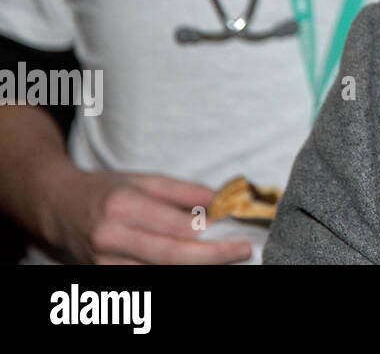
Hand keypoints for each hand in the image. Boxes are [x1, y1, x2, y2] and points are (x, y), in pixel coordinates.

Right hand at [43, 166, 253, 263]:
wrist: (57, 207)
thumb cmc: (106, 190)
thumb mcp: (145, 179)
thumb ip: (184, 191)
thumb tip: (222, 201)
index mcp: (123, 207)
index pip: (175, 226)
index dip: (210, 230)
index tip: (238, 227)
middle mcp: (111, 238)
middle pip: (171, 256)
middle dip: (212, 255)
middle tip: (243, 249)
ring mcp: (104, 263)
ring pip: (160, 272)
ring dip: (197, 266)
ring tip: (227, 256)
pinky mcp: (103, 277)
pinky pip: (146, 279)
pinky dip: (174, 272)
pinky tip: (198, 264)